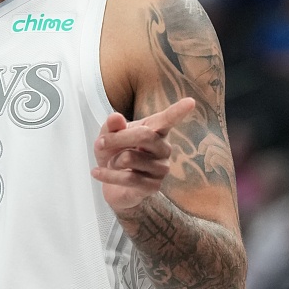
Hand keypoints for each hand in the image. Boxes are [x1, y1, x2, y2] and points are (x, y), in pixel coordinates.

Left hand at [90, 97, 195, 227]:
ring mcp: (161, 169)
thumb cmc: (115, 154)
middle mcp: (163, 148)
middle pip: (144, 136)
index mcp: (156, 131)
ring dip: (112, 160)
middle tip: (100, 143)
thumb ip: (111, 126)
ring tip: (110, 163)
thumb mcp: (108, 136)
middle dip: (117, 138)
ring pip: (131, 158)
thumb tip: (115, 118)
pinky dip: (107, 175)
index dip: (179, 111)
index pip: (168, 119)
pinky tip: (97, 172)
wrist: (113, 186)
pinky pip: (127, 178)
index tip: (191, 102)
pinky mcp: (153, 187)